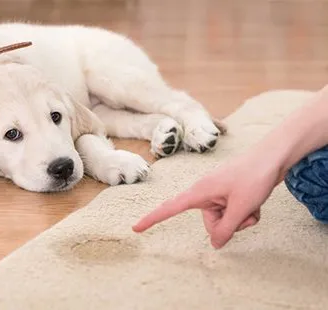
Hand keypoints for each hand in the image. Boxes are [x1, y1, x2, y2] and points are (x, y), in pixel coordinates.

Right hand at [132, 153, 281, 248]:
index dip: (152, 219)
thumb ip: (226, 229)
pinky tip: (256, 203)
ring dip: (241, 219)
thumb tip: (215, 245)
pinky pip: (233, 213)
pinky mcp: (229, 194)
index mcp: (199, 192)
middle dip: (229, 225)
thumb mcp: (241, 208)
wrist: (273, 156)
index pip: (170, 208)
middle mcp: (205, 193)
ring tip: (253, 205)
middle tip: (245, 213)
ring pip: (225, 220)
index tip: (135, 228)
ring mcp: (218, 194)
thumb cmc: (254, 176)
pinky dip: (246, 213)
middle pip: (210, 224)